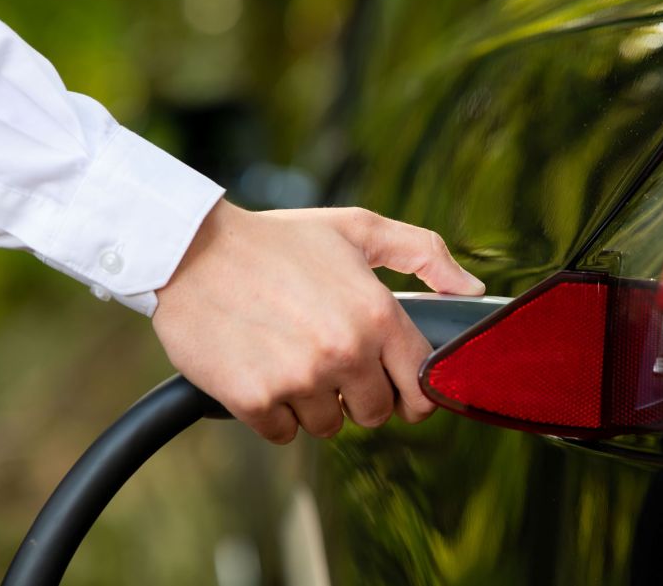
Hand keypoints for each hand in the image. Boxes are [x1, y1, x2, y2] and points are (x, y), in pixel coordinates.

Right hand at [152, 200, 484, 442]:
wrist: (191, 252)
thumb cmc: (278, 240)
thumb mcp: (358, 229)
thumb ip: (424, 254)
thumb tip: (472, 288)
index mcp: (377, 314)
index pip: (422, 385)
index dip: (412, 388)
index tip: (397, 383)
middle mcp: (344, 352)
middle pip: (378, 413)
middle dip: (362, 394)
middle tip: (335, 361)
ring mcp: (299, 380)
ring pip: (331, 425)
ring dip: (317, 402)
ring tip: (294, 357)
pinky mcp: (255, 401)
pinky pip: (285, 433)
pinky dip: (277, 411)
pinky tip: (265, 371)